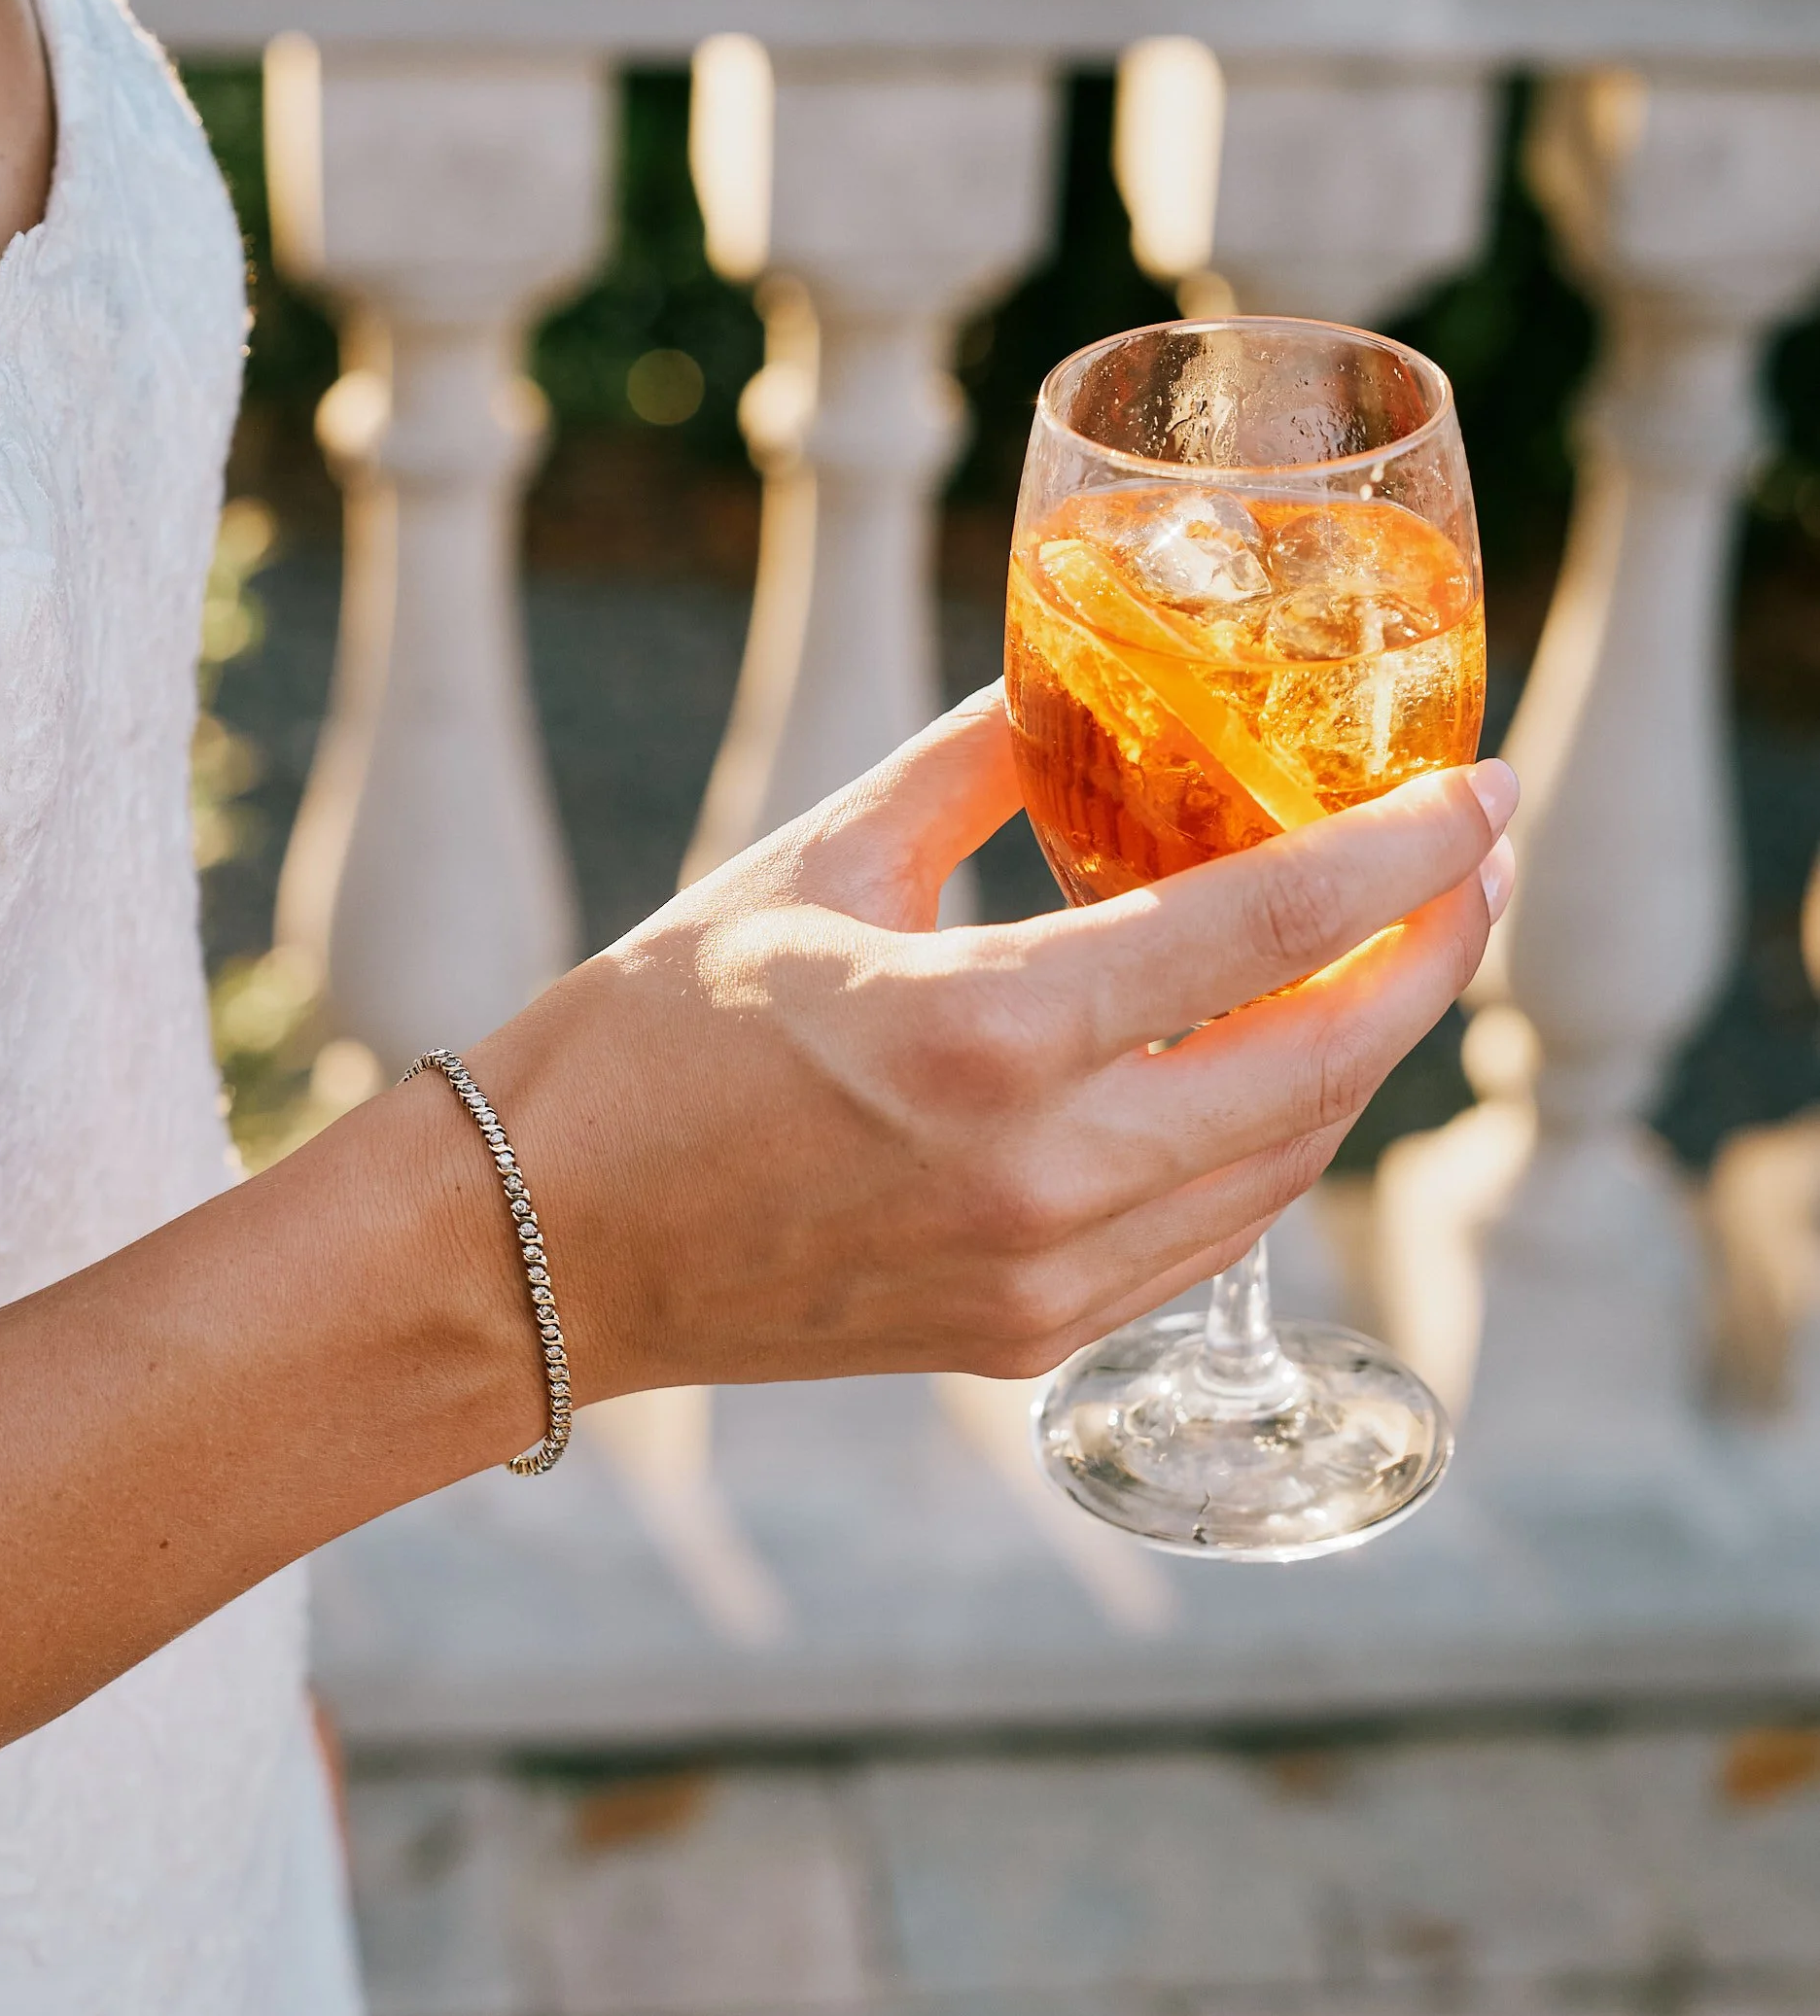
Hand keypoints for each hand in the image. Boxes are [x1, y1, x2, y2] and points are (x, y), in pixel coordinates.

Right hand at [469, 692, 1516, 1398]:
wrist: (534, 1254)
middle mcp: (1041, 1179)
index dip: (1402, 855)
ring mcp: (1044, 1279)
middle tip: (1470, 866)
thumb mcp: (810, 865)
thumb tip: (1081, 678)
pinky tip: (1267, 1064)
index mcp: (985, 1037)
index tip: (1483, 792)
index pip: (1264, 933)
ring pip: (1285, 1163)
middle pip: (1325, 1067)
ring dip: (1360, 1054)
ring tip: (1387, 950)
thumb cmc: (641, 1044)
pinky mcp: (1025, 1337)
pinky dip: (1269, 1141)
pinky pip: (1208, 1233)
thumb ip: (971, 765)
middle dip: (1429, 958)